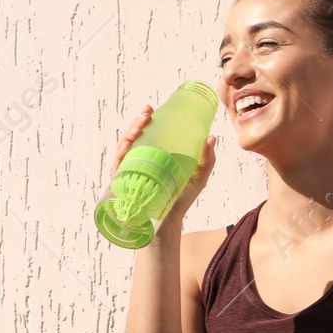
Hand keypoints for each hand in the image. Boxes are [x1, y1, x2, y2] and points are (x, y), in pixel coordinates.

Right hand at [109, 105, 217, 226]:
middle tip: (147, 112)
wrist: (168, 223)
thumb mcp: (198, 177)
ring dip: (130, 131)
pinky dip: (123, 149)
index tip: (151, 108)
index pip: (146, 134)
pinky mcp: (123, 181)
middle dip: (137, 121)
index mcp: (154, 156)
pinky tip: (130, 141)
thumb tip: (212, 137)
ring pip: (124, 145)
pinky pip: (119, 162)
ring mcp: (130, 170)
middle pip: (133, 136)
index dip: (145, 119)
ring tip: (141, 122)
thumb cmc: (181, 200)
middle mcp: (139, 161)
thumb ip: (207, 159)